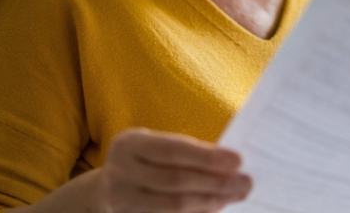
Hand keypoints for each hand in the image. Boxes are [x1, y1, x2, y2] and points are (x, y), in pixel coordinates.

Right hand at [93, 128, 251, 212]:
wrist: (104, 190)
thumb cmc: (143, 160)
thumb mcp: (153, 145)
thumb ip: (183, 150)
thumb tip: (228, 161)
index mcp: (129, 143)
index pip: (173, 150)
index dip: (207, 156)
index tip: (237, 160)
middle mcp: (120, 171)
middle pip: (176, 180)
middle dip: (215, 182)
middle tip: (245, 182)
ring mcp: (121, 200)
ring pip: (174, 204)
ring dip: (210, 201)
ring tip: (234, 195)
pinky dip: (196, 212)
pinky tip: (214, 206)